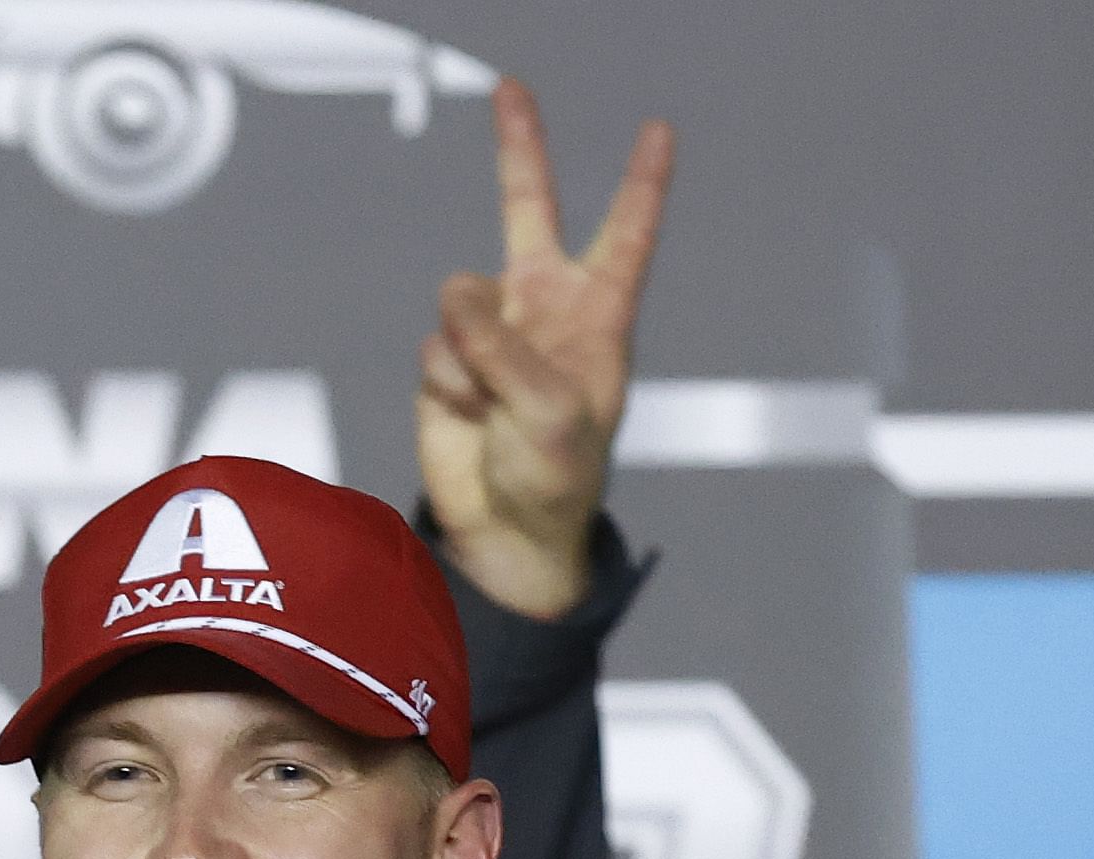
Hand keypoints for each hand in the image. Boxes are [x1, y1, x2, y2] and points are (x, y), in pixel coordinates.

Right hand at [414, 80, 672, 622]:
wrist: (506, 533)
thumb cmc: (557, 475)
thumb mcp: (551, 409)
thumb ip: (504, 344)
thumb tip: (454, 293)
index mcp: (598, 316)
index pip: (626, 234)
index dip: (641, 183)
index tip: (659, 131)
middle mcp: (545, 310)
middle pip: (530, 211)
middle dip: (521, 151)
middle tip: (511, 89)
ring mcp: (492, 333)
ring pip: (460, 301)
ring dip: (469, 352)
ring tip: (488, 403)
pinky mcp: (447, 364)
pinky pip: (434, 348)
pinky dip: (447, 384)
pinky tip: (467, 416)